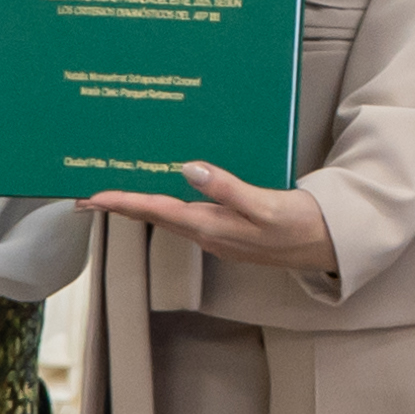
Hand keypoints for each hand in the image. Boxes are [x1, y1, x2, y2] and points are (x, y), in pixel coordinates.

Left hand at [90, 164, 342, 275]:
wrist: (328, 245)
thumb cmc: (299, 224)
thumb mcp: (265, 205)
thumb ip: (226, 188)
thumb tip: (186, 169)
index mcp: (211, 226)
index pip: (155, 211)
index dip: (121, 203)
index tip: (89, 197)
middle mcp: (207, 233)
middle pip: (153, 216)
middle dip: (120, 206)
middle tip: (87, 195)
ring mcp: (217, 234)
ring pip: (168, 217)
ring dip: (140, 205)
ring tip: (116, 192)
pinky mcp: (228, 230)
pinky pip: (186, 216)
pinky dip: (166, 204)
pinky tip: (165, 193)